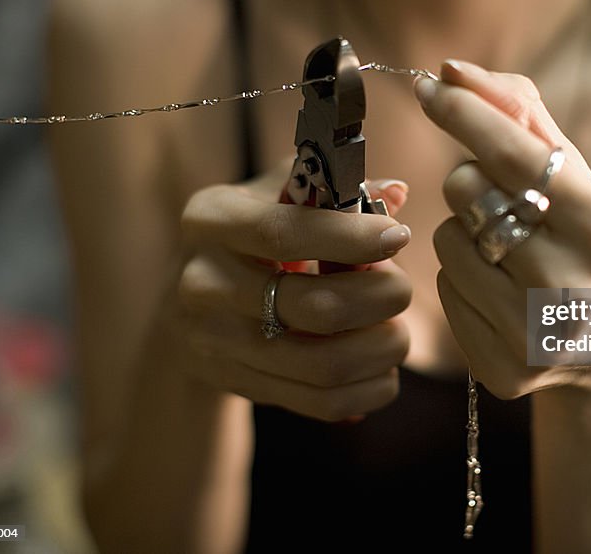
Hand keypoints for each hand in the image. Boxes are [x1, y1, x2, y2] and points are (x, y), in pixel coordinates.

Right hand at [175, 160, 412, 420]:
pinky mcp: (237, 386)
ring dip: (382, 349)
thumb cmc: (253, 236)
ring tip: (397, 331)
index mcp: (210, 220)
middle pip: (314, 307)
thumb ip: (335, 187)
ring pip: (324, 364)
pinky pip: (321, 402)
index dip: (350, 238)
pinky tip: (382, 368)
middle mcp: (202, 283)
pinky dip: (369, 388)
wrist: (189, 306)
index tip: (399, 236)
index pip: (282, 234)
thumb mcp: (277, 196)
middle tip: (401, 289)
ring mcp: (214, 342)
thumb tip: (395, 193)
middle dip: (380, 297)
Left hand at [416, 60, 590, 399]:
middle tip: (511, 203)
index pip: (514, 154)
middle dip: (475, 183)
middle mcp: (577, 286)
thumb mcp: (584, 180)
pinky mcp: (505, 370)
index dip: (465, 113)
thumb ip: (524, 118)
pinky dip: (464, 279)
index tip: (430, 85)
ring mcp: (538, 335)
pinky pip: (443, 290)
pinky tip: (504, 294)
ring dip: (467, 234)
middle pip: (466, 190)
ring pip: (447, 240)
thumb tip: (453, 70)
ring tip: (514, 255)